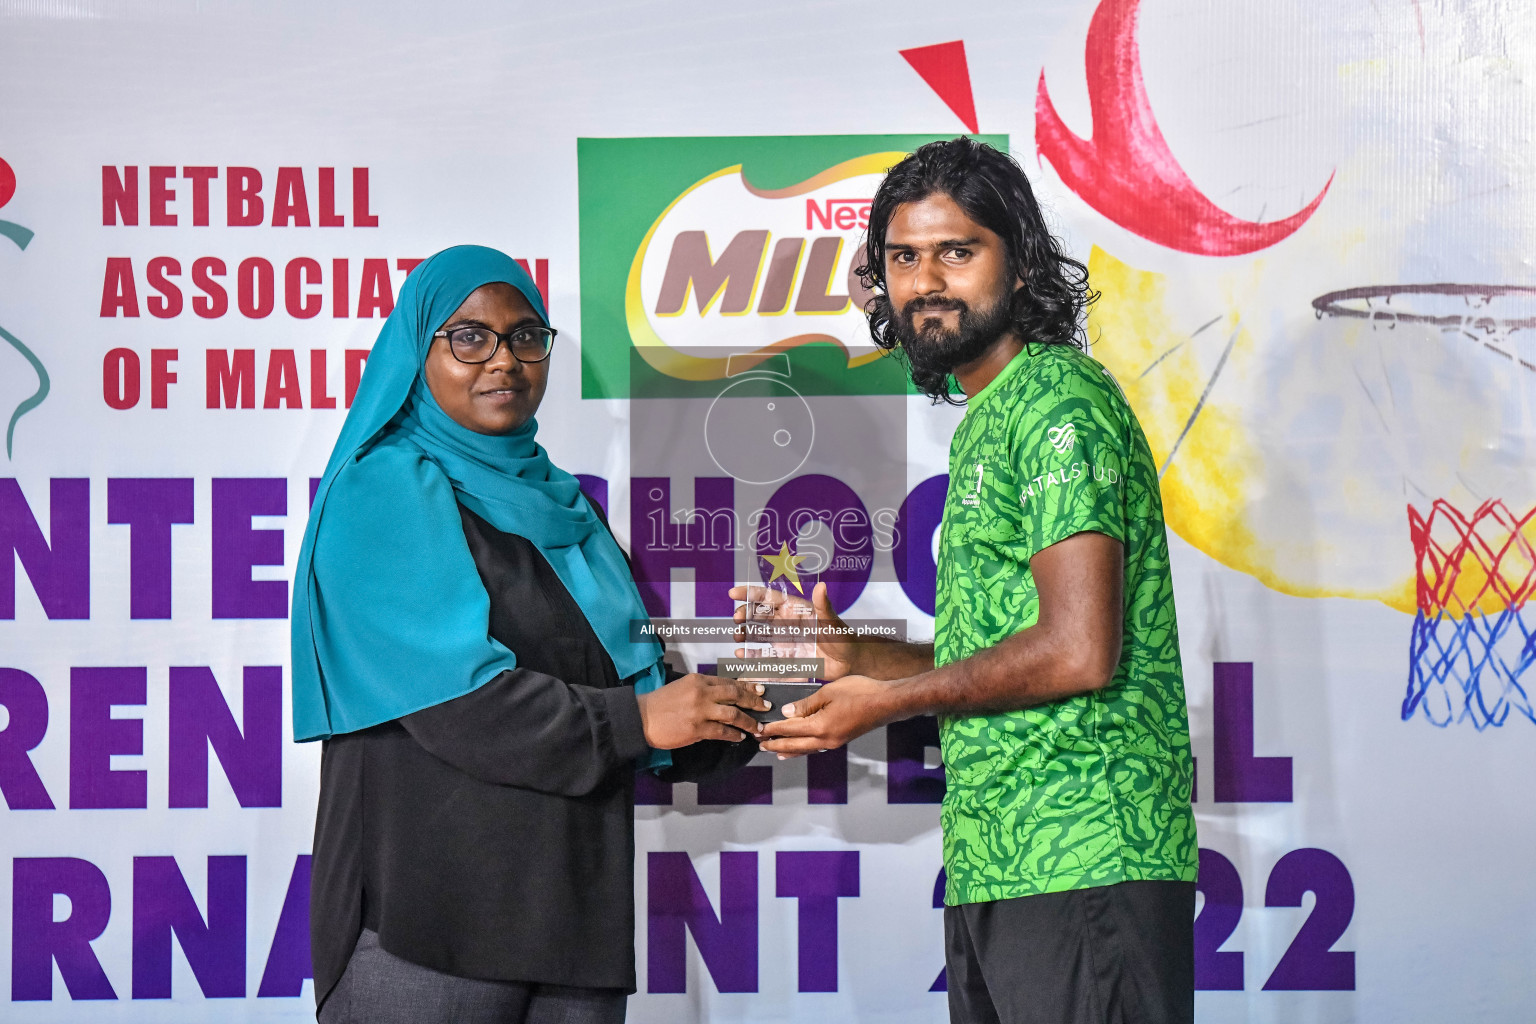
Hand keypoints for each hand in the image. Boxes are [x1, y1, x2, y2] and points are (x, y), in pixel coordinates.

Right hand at [636, 674, 768, 749]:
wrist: (641, 718)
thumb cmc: (660, 703)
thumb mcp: (682, 687)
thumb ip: (703, 689)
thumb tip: (724, 696)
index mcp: (698, 680)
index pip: (728, 682)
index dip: (746, 687)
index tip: (759, 691)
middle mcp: (701, 693)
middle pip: (735, 695)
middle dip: (753, 701)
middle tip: (765, 706)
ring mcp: (700, 711)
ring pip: (733, 714)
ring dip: (748, 721)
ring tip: (757, 727)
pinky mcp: (697, 729)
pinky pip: (722, 732)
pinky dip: (734, 734)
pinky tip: (740, 737)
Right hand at [729, 581, 856, 679]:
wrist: (849, 662)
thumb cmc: (843, 637)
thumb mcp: (832, 622)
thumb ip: (824, 606)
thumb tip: (821, 586)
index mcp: (794, 609)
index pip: (768, 597)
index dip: (750, 594)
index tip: (733, 594)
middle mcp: (785, 623)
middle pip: (759, 615)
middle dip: (745, 615)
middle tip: (736, 619)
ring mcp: (783, 640)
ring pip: (759, 635)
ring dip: (746, 634)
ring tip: (738, 637)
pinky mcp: (785, 658)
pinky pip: (765, 656)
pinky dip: (752, 655)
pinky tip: (742, 655)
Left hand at [757, 675, 894, 758]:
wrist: (887, 703)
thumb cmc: (861, 693)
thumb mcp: (829, 692)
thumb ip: (806, 704)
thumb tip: (787, 712)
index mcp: (820, 727)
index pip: (789, 729)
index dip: (772, 729)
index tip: (759, 729)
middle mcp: (826, 740)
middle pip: (794, 745)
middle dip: (775, 744)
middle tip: (760, 745)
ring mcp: (834, 742)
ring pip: (805, 750)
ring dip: (788, 750)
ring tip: (774, 751)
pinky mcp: (840, 740)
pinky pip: (816, 748)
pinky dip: (803, 749)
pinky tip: (800, 748)